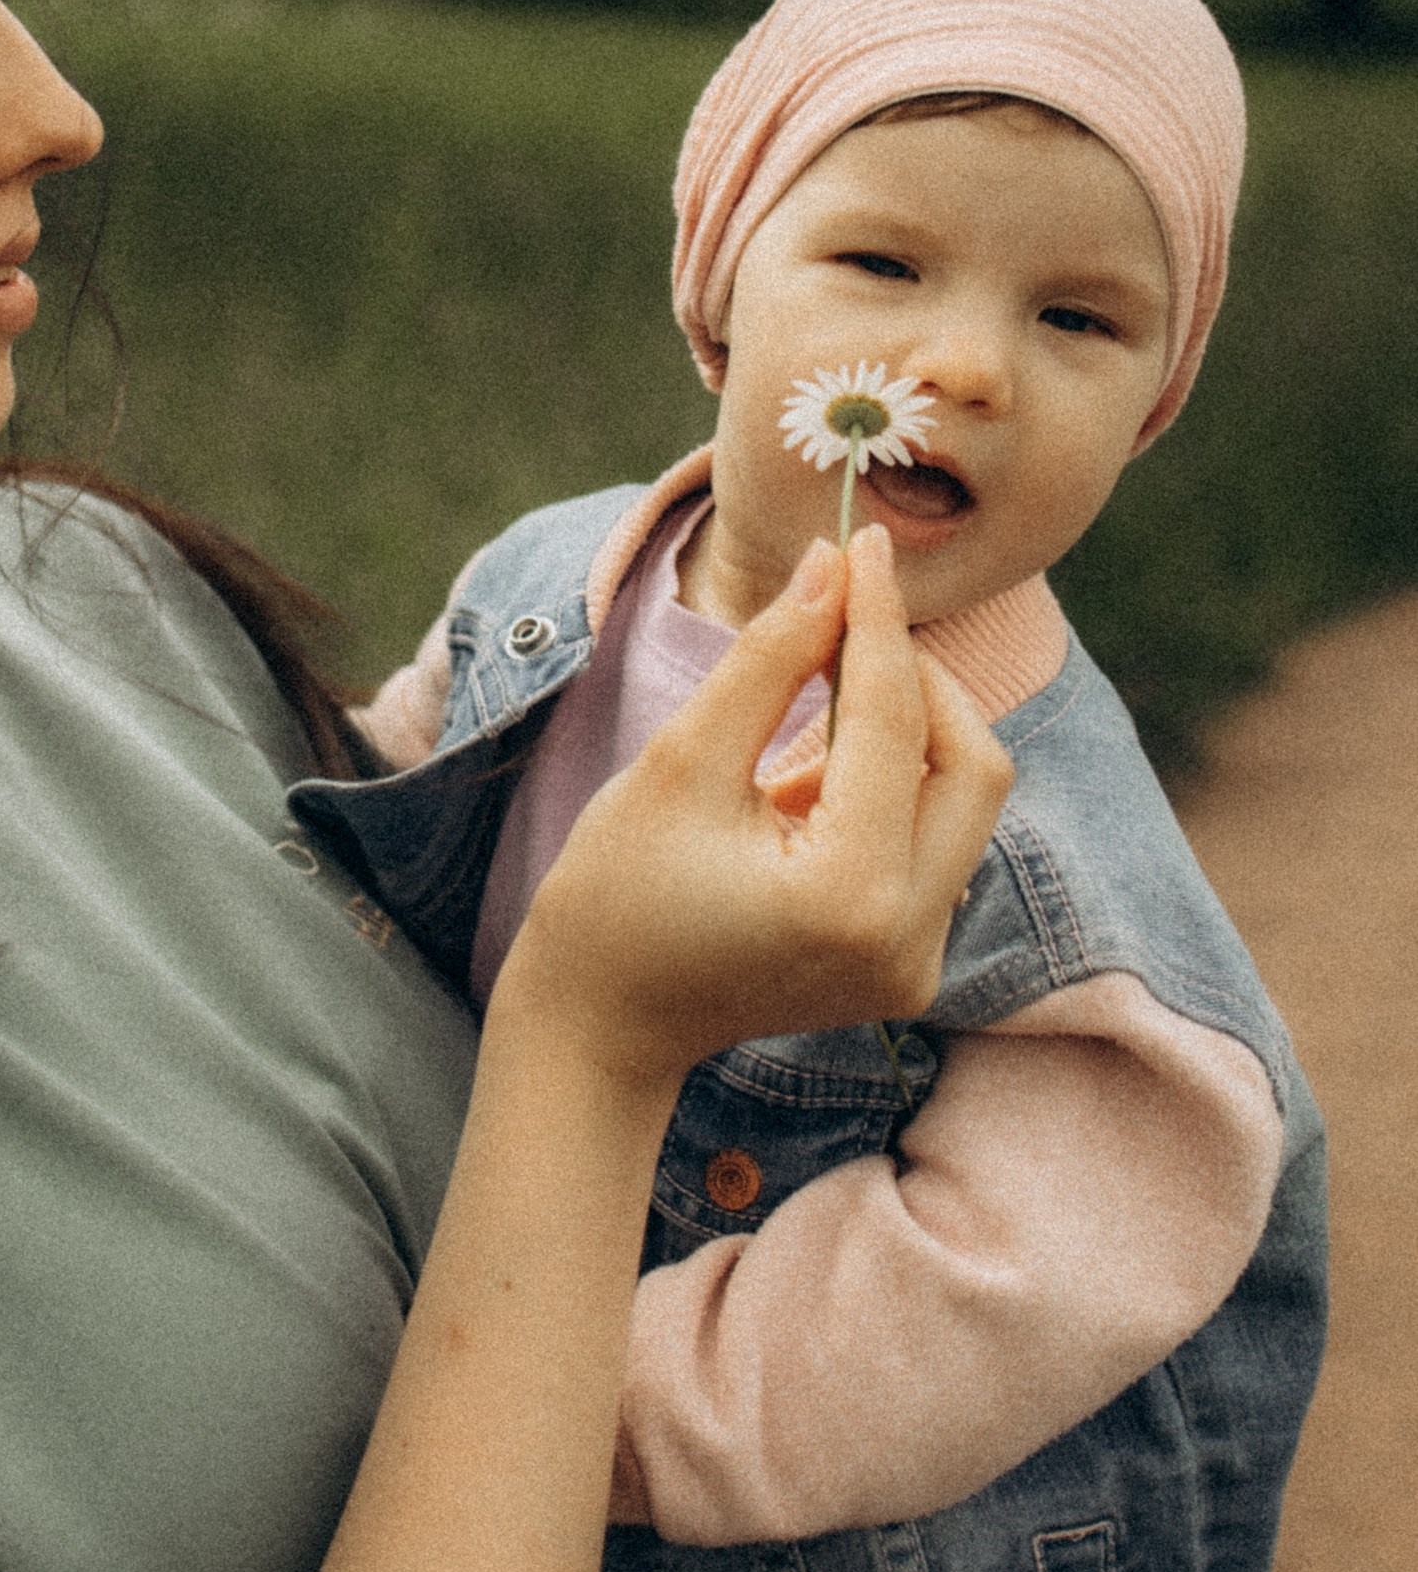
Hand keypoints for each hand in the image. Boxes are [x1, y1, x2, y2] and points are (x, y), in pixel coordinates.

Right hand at [497, 526, 1010, 1084]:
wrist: (600, 1029)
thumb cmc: (614, 897)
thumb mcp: (682, 762)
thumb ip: (770, 658)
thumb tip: (833, 565)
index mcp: (850, 893)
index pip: (896, 720)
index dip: (879, 619)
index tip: (864, 542)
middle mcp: (910, 938)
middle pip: (971, 763)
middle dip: (914, 678)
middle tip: (841, 619)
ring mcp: (918, 963)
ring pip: (961, 800)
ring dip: (900, 732)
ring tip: (801, 711)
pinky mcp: (910, 965)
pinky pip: (932, 843)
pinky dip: (887, 785)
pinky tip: (802, 777)